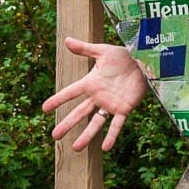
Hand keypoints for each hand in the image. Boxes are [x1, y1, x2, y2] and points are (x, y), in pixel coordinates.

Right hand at [42, 36, 148, 151]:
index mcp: (91, 83)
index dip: (58, 100)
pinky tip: (105, 148)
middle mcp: (98, 97)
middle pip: (79, 113)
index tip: (44, 109)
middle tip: (54, 136)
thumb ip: (84, 49)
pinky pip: (116, 125)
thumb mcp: (103, 51)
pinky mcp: (124, 109)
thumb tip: (66, 40)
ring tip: (76, 148)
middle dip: (67, 124)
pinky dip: (111, 136)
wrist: (143, 62)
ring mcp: (110, 105)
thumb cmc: (123, 56)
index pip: (70, 93)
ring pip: (95, 123)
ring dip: (86, 136)